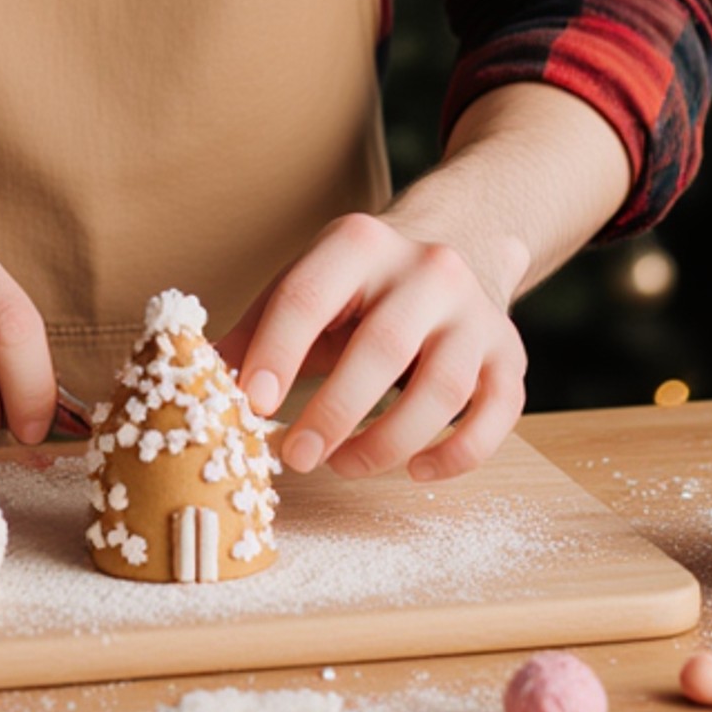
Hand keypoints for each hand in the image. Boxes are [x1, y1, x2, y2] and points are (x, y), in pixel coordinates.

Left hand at [216, 212, 527, 484]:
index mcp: (361, 242)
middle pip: (383, 347)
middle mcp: (428, 269)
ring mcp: (477, 313)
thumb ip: (258, 330)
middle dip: (334, 412)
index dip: (277, 351)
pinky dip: (458, 453)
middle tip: (295, 458)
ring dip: (389, 442)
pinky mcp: (510, 354)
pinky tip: (417, 470)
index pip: (311, 294)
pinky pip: (497, 414)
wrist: (460, 242)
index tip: (251, 404)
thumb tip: (201, 379)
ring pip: (442, 388)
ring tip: (345, 466)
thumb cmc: (362, 284)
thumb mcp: (308, 283)